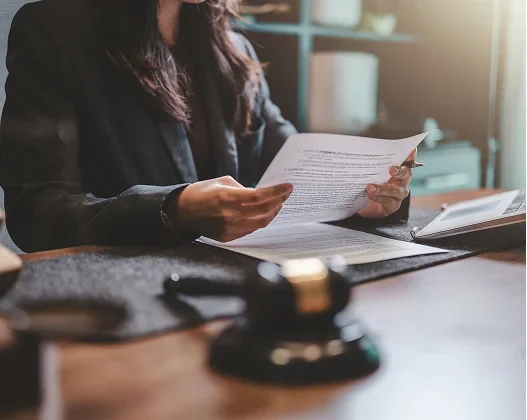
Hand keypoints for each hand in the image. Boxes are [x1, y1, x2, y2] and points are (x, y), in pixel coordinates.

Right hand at [174, 176, 292, 241]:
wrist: (181, 212)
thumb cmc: (201, 193)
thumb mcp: (222, 182)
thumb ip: (244, 189)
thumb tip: (263, 195)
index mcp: (226, 197)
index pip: (260, 196)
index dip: (277, 192)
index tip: (289, 186)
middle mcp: (229, 215)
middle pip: (264, 210)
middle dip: (279, 201)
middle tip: (286, 194)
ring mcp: (228, 228)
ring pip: (260, 223)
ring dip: (272, 212)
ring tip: (278, 203)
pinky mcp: (228, 237)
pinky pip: (251, 230)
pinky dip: (260, 221)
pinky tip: (265, 213)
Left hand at [358, 148, 415, 218]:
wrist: (366, 205)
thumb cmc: (371, 185)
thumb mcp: (371, 173)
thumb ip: (373, 164)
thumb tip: (365, 152)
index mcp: (399, 171)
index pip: (407, 161)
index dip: (411, 156)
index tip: (411, 150)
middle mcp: (402, 181)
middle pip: (406, 174)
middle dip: (400, 171)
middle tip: (392, 170)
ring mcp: (399, 194)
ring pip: (396, 190)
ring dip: (383, 188)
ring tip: (371, 187)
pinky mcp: (393, 205)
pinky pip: (388, 201)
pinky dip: (378, 197)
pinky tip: (370, 194)